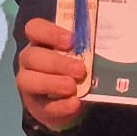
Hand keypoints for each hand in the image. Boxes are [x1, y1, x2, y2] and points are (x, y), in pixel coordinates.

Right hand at [15, 17, 88, 132]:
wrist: (72, 100)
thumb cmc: (75, 68)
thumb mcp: (80, 54)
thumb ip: (87, 46)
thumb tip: (107, 36)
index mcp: (40, 41)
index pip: (35, 29)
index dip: (50, 32)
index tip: (71, 40)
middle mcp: (29, 61)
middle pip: (32, 56)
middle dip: (56, 62)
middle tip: (80, 69)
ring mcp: (29, 84)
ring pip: (29, 81)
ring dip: (52, 83)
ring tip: (72, 87)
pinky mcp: (36, 107)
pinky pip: (44, 106)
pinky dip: (60, 106)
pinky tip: (74, 103)